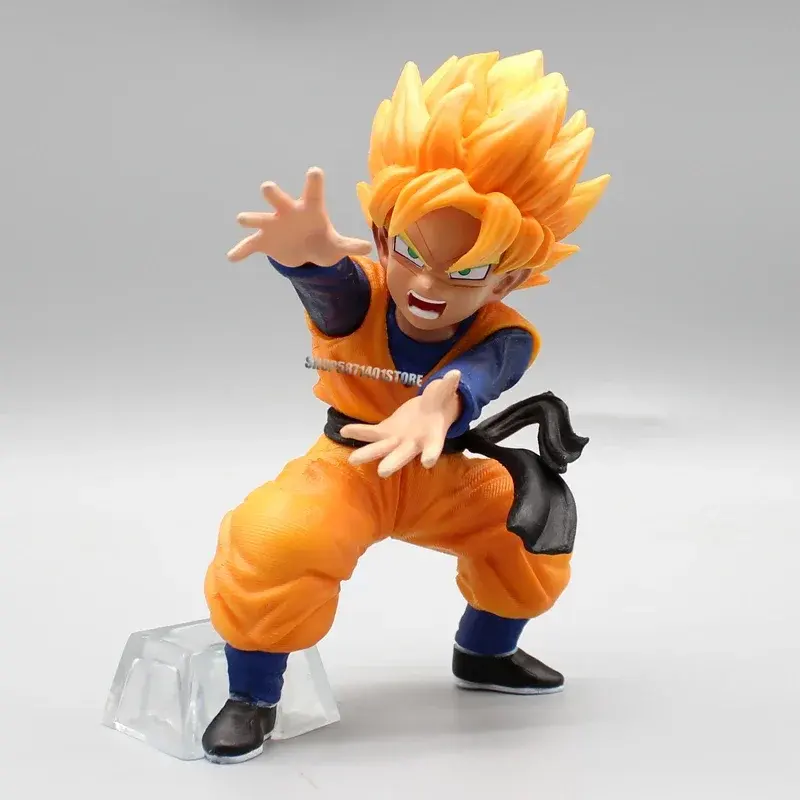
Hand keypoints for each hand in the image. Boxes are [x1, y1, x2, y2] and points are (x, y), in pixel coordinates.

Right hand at [227, 167, 372, 266]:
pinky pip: (249, 245)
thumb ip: (349, 246)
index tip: (315, 171)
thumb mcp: (337, 246)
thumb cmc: (323, 241)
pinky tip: (232, 257)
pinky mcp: (263, 241)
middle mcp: (287, 211)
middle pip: (278, 197)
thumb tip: (368, 248)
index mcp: (309, 208)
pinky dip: (241, 251)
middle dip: (272, 193)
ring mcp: (273, 225)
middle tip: (267, 187)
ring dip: (250, 218)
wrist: (306, 251)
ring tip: (243, 220)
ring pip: (258, 218)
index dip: (314, 182)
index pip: (313, 192)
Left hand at [341, 370, 462, 477]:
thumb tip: (455, 374)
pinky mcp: (386, 432)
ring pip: (382, 449)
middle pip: (403, 455)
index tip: (428, 462)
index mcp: (432, 437)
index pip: (433, 448)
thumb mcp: (444, 395)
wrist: (429, 412)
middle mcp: (413, 444)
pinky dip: (359, 432)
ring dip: (368, 454)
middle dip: (393, 463)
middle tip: (383, 472)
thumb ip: (447, 387)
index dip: (431, 454)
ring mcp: (397, 440)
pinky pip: (371, 433)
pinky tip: (345, 431)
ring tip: (353, 460)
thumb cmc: (438, 405)